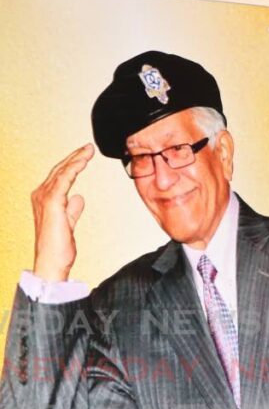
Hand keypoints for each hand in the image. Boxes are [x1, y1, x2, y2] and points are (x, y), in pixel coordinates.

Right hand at [31, 144, 93, 281]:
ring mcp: (44, 198)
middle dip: (75, 157)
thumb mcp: (68, 223)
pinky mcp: (52, 203)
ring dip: (76, 159)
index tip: (85, 155)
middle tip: (89, 147)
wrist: (52, 261)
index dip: (72, 164)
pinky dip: (73, 169)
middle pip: (59, 170)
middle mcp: (40, 195)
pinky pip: (64, 180)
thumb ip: (72, 209)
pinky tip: (83, 161)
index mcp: (45, 199)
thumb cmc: (59, 247)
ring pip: (62, 172)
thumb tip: (79, 198)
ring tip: (88, 150)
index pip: (60, 176)